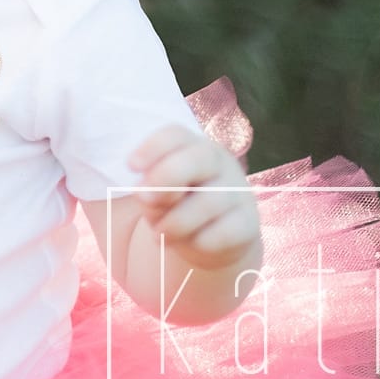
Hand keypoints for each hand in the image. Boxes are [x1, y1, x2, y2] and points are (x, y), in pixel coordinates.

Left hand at [126, 126, 261, 272]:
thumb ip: (151, 189)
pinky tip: (191, 243)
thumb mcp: (157, 194)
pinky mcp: (249, 223)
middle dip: (166, 177)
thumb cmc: (175, 206)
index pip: (175, 135)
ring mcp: (238, 192)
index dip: (152, 147)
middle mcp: (220, 163)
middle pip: (200, 157)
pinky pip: (224, 232)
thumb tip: (146, 195)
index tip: (130, 166)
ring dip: (175, 222)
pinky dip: (200, 242)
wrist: (212, 240)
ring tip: (159, 234)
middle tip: (144, 200)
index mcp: (192, 147)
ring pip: (209, 202)